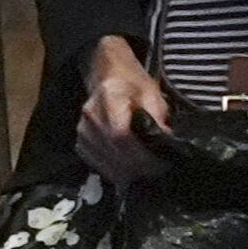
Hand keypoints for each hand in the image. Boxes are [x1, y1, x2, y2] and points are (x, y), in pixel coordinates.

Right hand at [72, 36, 172, 188]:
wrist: (107, 75)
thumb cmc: (131, 83)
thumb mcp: (152, 94)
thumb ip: (158, 117)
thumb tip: (166, 141)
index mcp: (109, 97)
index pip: (120, 135)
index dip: (139, 154)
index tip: (158, 162)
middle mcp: (92, 114)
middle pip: (113, 152)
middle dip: (138, 167)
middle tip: (157, 170)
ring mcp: (83, 128)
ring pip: (104, 162)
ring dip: (126, 173)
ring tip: (146, 171)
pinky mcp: (81, 139)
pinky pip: (96, 163)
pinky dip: (113, 171)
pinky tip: (127, 170)